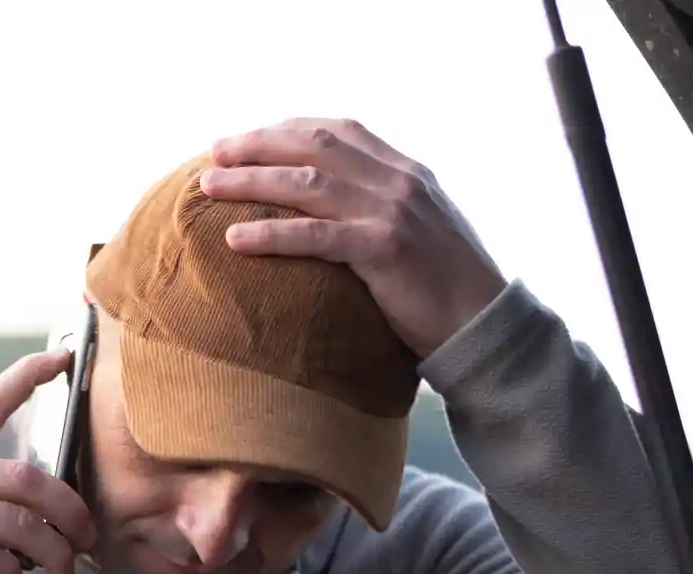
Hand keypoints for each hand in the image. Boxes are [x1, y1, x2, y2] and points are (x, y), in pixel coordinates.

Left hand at [201, 118, 506, 358]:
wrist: (485, 324)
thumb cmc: (445, 290)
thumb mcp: (419, 232)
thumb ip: (382, 210)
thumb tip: (334, 213)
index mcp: (405, 171)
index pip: (338, 131)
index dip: (286, 129)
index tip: (246, 139)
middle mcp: (397, 181)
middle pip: (312, 146)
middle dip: (256, 145)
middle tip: (212, 154)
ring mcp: (391, 212)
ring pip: (305, 184)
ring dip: (250, 182)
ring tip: (208, 187)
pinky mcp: (383, 249)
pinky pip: (314, 235)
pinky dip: (270, 234)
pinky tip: (235, 240)